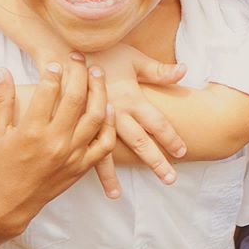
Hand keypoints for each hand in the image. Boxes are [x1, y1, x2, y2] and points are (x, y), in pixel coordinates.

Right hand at [0, 62, 114, 236]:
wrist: (8, 205)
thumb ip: (0, 100)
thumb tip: (2, 70)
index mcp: (31, 132)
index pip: (47, 92)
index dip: (53, 73)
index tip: (55, 63)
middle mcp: (55, 142)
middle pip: (76, 99)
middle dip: (80, 73)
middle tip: (79, 59)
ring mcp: (72, 154)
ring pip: (95, 116)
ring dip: (99, 91)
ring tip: (97, 73)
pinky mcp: (82, 166)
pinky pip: (105, 143)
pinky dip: (110, 123)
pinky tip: (108, 106)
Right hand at [84, 46, 186, 184]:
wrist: (64, 53)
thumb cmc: (102, 52)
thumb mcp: (132, 58)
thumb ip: (158, 70)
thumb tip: (184, 70)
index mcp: (131, 99)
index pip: (156, 123)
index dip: (170, 138)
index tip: (182, 152)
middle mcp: (115, 115)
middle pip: (139, 143)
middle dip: (155, 162)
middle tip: (170, 180)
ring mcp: (93, 123)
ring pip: (106, 154)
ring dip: (111, 176)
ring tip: (117, 195)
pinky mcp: (75, 126)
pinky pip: (81, 149)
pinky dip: (82, 165)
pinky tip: (78, 179)